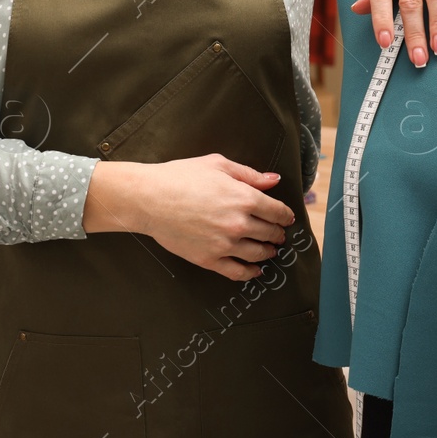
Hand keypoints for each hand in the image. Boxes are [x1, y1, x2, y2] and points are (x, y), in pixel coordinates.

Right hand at [82, 154, 295, 280]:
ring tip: (270, 250)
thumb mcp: (218, 165)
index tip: (286, 218)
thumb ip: (249, 174)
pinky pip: (237, 271)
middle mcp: (239, 223)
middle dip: (278, 233)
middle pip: (270, 233)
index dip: (285, 215)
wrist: (149, 199)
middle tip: (279, 233)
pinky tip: (255, 270)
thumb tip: (273, 180)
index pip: (277, 211)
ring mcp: (225, 244)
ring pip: (258, 254)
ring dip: (268, 252)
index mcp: (244, 198)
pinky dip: (250, 272)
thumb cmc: (180, 177)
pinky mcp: (209, 259)